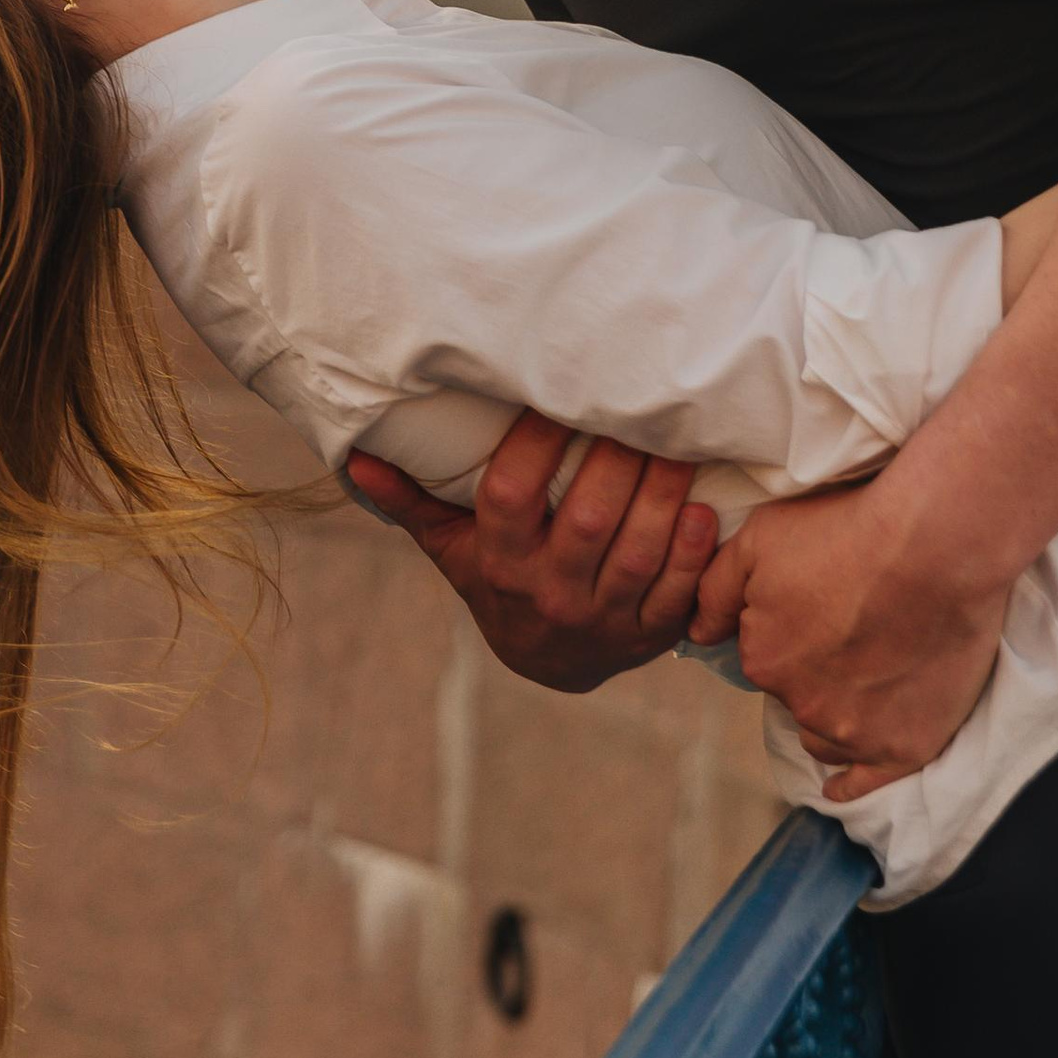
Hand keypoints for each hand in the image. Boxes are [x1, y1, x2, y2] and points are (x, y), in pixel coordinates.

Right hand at [344, 409, 719, 695]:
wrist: (550, 664)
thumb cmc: (498, 580)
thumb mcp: (452, 547)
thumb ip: (411, 501)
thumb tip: (356, 457)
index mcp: (500, 563)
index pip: (511, 495)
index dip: (536, 442)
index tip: (558, 394)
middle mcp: (550, 594)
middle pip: (585, 519)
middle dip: (615, 458)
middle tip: (638, 405)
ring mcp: (604, 619)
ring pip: (638, 551)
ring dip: (663, 493)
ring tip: (678, 442)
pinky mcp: (651, 635)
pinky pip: (678, 591)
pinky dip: (692, 550)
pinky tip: (702, 506)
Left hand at [689, 476, 1009, 800]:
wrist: (937, 545)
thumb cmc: (847, 531)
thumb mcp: (760, 539)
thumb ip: (716, 589)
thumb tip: (697, 634)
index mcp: (763, 660)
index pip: (766, 657)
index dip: (793, 631)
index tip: (823, 605)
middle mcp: (802, 705)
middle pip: (798, 695)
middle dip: (816, 670)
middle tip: (854, 630)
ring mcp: (855, 732)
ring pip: (827, 735)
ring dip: (836, 715)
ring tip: (866, 680)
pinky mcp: (905, 747)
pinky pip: (866, 782)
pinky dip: (854, 783)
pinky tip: (843, 786)